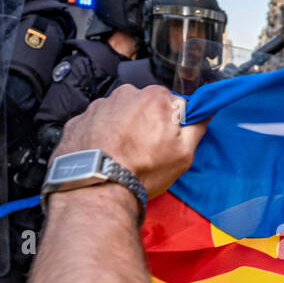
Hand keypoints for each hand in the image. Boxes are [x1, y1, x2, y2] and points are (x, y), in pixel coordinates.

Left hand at [53, 85, 205, 197]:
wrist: (96, 188)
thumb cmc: (142, 170)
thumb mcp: (183, 154)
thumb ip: (197, 127)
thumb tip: (205, 112)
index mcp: (154, 97)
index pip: (173, 105)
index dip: (173, 125)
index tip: (168, 143)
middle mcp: (125, 94)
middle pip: (144, 107)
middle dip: (147, 125)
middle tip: (146, 153)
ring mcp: (98, 106)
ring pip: (119, 115)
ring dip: (123, 130)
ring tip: (123, 157)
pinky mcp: (78, 121)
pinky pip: (96, 125)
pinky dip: (101, 137)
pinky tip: (105, 156)